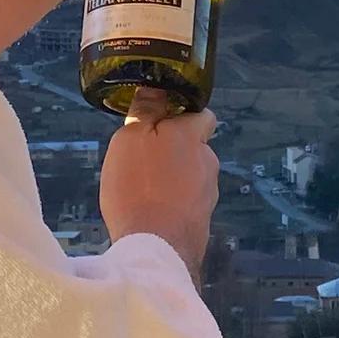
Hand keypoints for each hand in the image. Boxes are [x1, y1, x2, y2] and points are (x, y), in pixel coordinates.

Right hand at [100, 90, 220, 280]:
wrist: (157, 249)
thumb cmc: (138, 187)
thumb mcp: (130, 140)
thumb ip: (146, 112)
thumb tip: (156, 88)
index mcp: (193, 136)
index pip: (202, 114)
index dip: (183, 116)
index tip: (160, 123)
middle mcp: (208, 161)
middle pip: (194, 148)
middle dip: (175, 151)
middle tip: (143, 161)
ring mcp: (209, 194)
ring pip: (191, 177)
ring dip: (174, 180)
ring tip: (144, 192)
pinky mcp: (203, 222)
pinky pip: (187, 204)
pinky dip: (174, 205)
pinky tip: (152, 215)